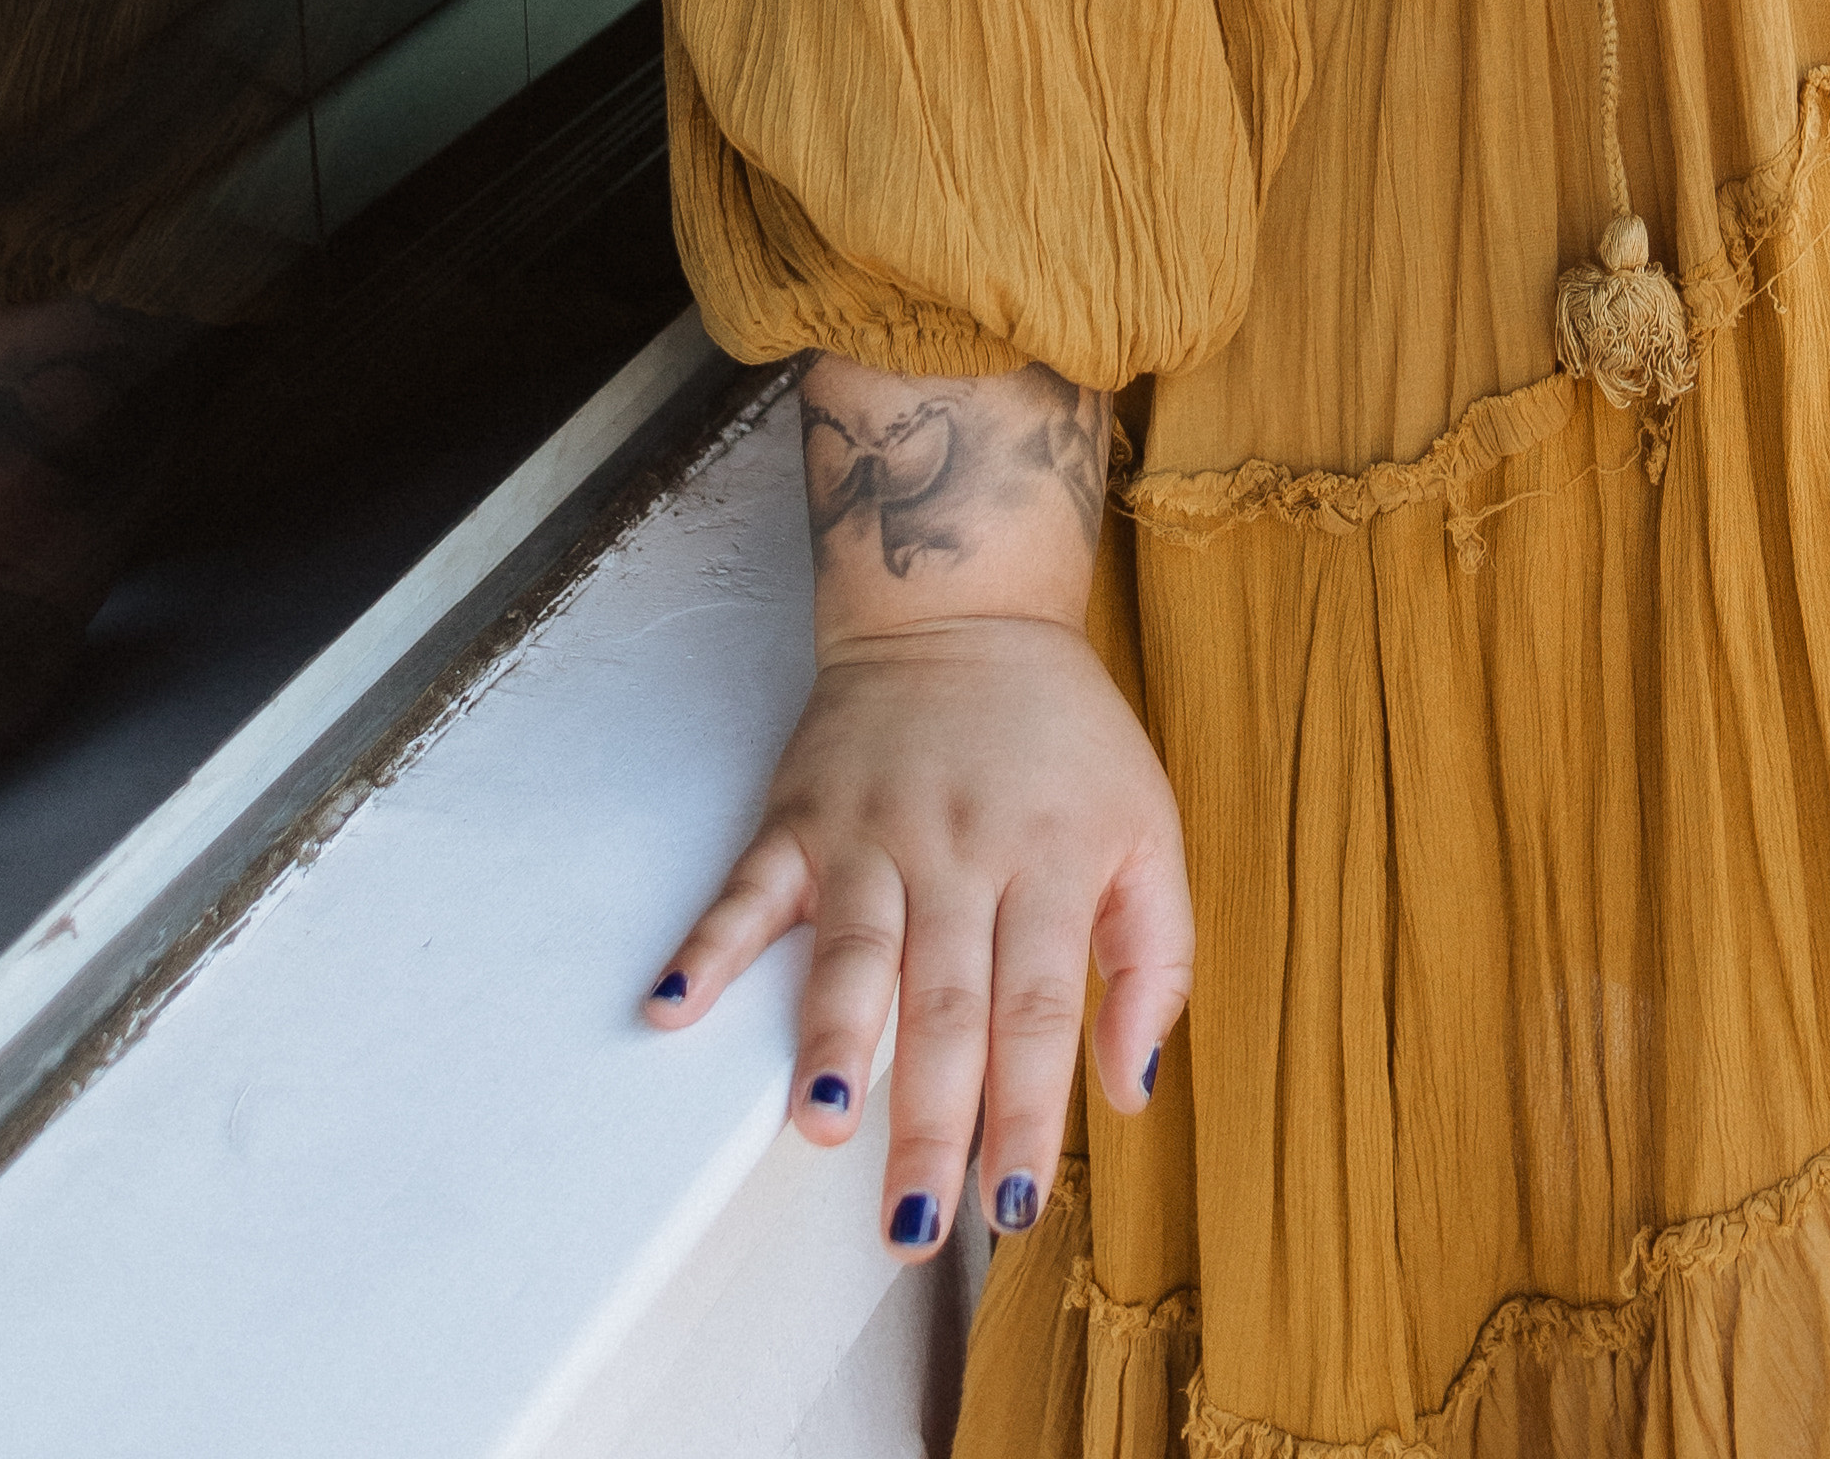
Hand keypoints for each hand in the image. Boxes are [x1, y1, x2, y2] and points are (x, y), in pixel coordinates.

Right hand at [643, 608, 1188, 1262]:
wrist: (965, 604)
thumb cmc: (1063, 740)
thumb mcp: (1148, 826)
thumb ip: (1155, 957)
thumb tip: (1129, 1090)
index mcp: (1049, 861)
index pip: (1036, 1011)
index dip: (1027, 1112)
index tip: (1015, 1207)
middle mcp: (959, 852)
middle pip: (944, 1006)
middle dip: (930, 1123)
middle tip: (914, 1225)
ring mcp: (872, 832)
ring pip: (852, 953)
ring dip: (832, 1042)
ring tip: (820, 1124)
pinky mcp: (800, 815)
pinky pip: (750, 888)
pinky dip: (709, 946)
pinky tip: (675, 1007)